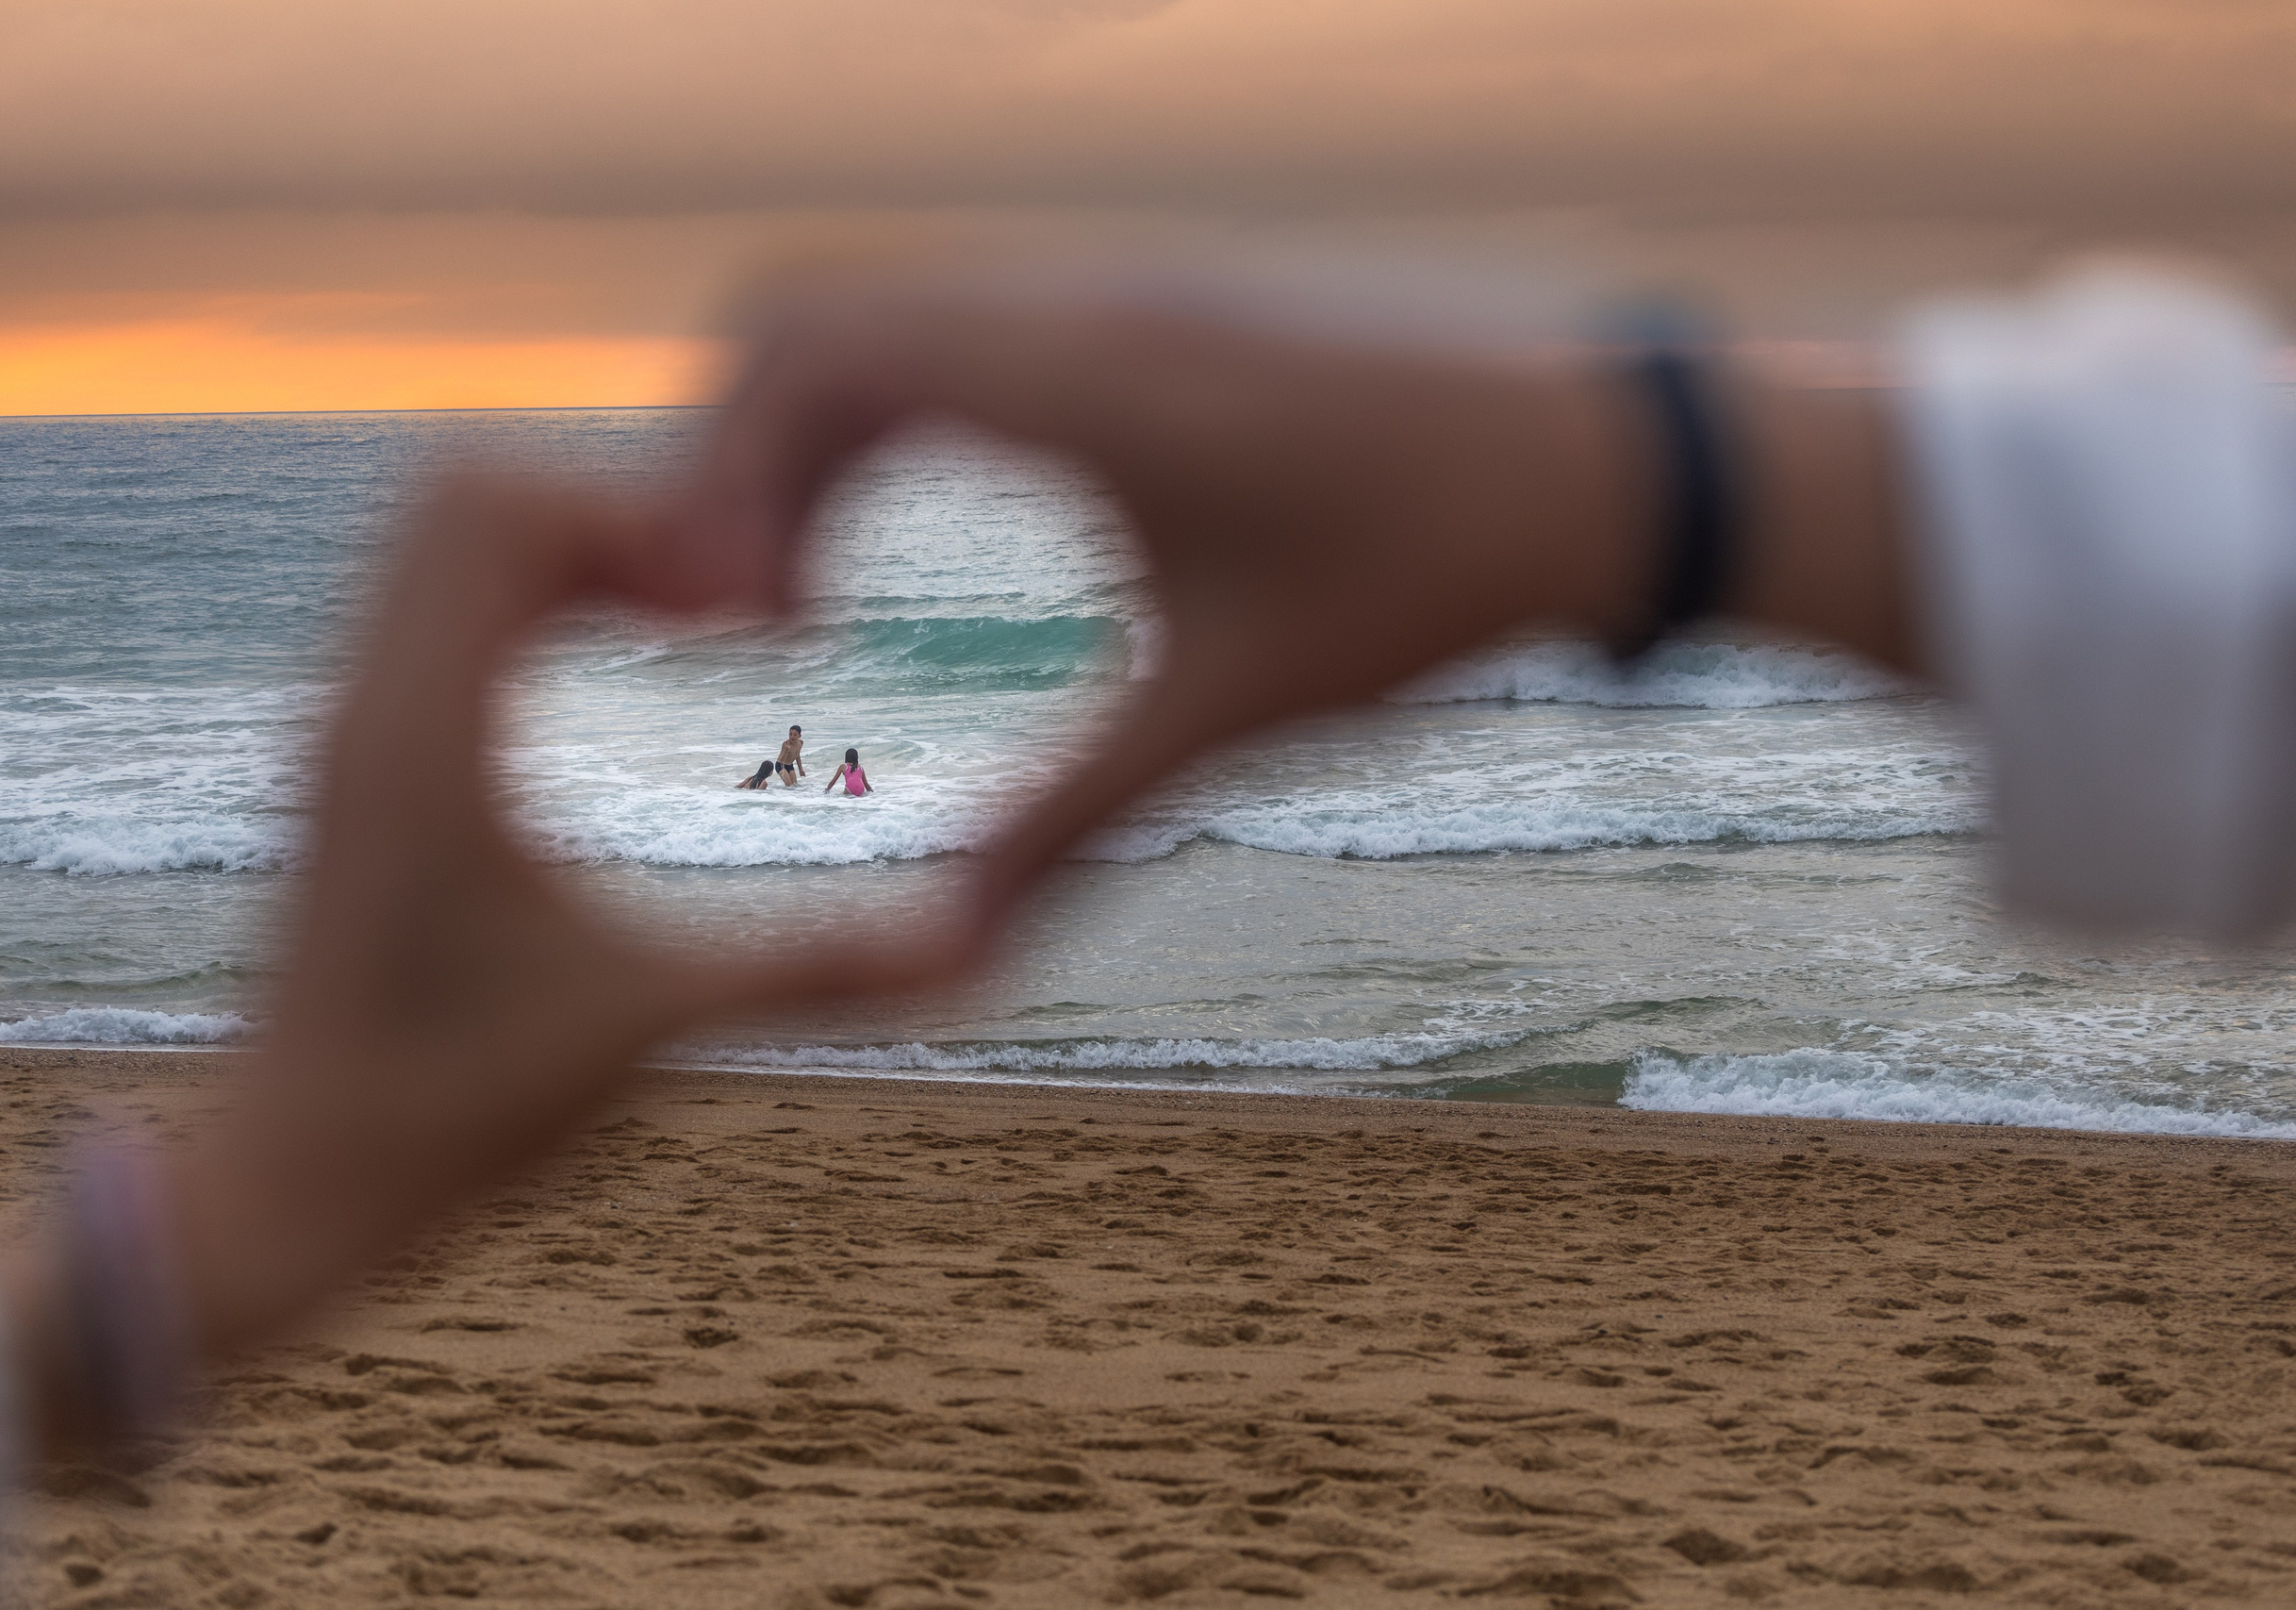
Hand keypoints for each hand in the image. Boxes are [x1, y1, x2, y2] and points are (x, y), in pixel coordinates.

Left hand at [169, 474, 968, 1352]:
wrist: (288, 1189)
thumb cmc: (450, 1114)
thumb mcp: (651, 1025)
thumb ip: (812, 971)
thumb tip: (975, 949)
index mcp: (426, 740)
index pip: (500, 509)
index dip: (638, 523)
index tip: (736, 620)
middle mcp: (369, 704)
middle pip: (461, 485)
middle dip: (605, 512)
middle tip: (714, 604)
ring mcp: (350, 727)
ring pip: (438, 539)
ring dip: (564, 548)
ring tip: (680, 626)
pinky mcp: (356, 761)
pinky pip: (432, 602)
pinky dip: (526, 595)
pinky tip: (614, 673)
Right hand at [676, 270, 1653, 918]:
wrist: (1602, 456)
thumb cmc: (1426, 572)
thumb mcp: (1228, 711)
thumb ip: (1064, 824)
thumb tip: (946, 945)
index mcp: (1073, 379)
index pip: (805, 356)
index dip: (723, 482)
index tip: (756, 629)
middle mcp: (1076, 304)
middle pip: (810, 317)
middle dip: (741, 458)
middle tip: (760, 613)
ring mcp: (1116, 290)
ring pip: (890, 311)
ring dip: (824, 436)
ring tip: (825, 581)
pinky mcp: (1155, 310)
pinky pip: (972, 322)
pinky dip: (905, 408)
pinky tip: (941, 516)